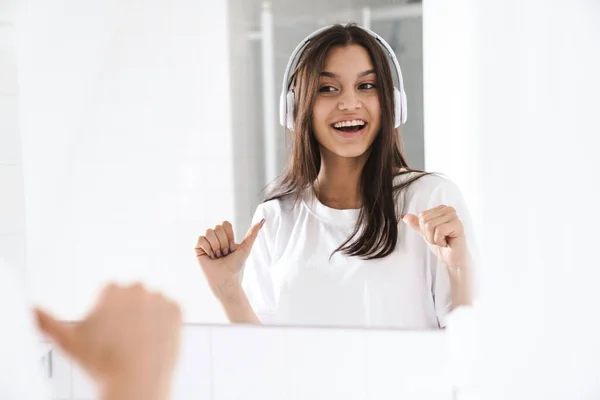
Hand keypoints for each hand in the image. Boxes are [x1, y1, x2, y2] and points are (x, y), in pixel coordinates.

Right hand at [35, 283, 181, 399]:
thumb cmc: (100, 363)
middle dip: (129, 314)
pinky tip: (155, 340)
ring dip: (148, 317)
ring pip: (152, 305)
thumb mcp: (68, 342)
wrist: (136, 382)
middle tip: (124, 340)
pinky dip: (165, 324)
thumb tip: (31, 310)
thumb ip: (47, 322)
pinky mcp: (178, 308)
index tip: (109, 334)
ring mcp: (160, 297)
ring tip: (139, 342)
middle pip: (133, 298)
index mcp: (112, 289)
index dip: (109, 317)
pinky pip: (171, 312)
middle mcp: (137, 288)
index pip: (111, 295)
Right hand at [195, 219, 264, 301]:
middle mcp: (215, 236)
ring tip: (217, 256)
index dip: (230, 236)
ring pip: (209, 232)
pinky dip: (207, 249)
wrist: (225, 278)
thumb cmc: (235, 265)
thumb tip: (262, 220)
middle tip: (224, 254)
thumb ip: (253, 234)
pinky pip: (201, 239)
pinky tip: (210, 256)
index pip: (225, 224)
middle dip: (223, 243)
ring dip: (216, 247)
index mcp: (225, 235)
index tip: (232, 248)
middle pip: (218, 228)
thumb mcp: (246, 248)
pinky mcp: (197, 247)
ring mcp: (206, 241)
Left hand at [402, 205, 469, 270]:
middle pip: (424, 220)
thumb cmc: (442, 245)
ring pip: (430, 225)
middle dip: (428, 234)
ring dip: (433, 239)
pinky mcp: (458, 225)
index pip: (422, 216)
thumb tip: (404, 216)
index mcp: (441, 209)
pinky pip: (439, 230)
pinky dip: (439, 241)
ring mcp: (454, 216)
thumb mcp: (426, 233)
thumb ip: (416, 223)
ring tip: (443, 241)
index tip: (435, 235)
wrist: (452, 258)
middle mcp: (448, 210)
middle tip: (439, 239)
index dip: (424, 229)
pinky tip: (447, 243)